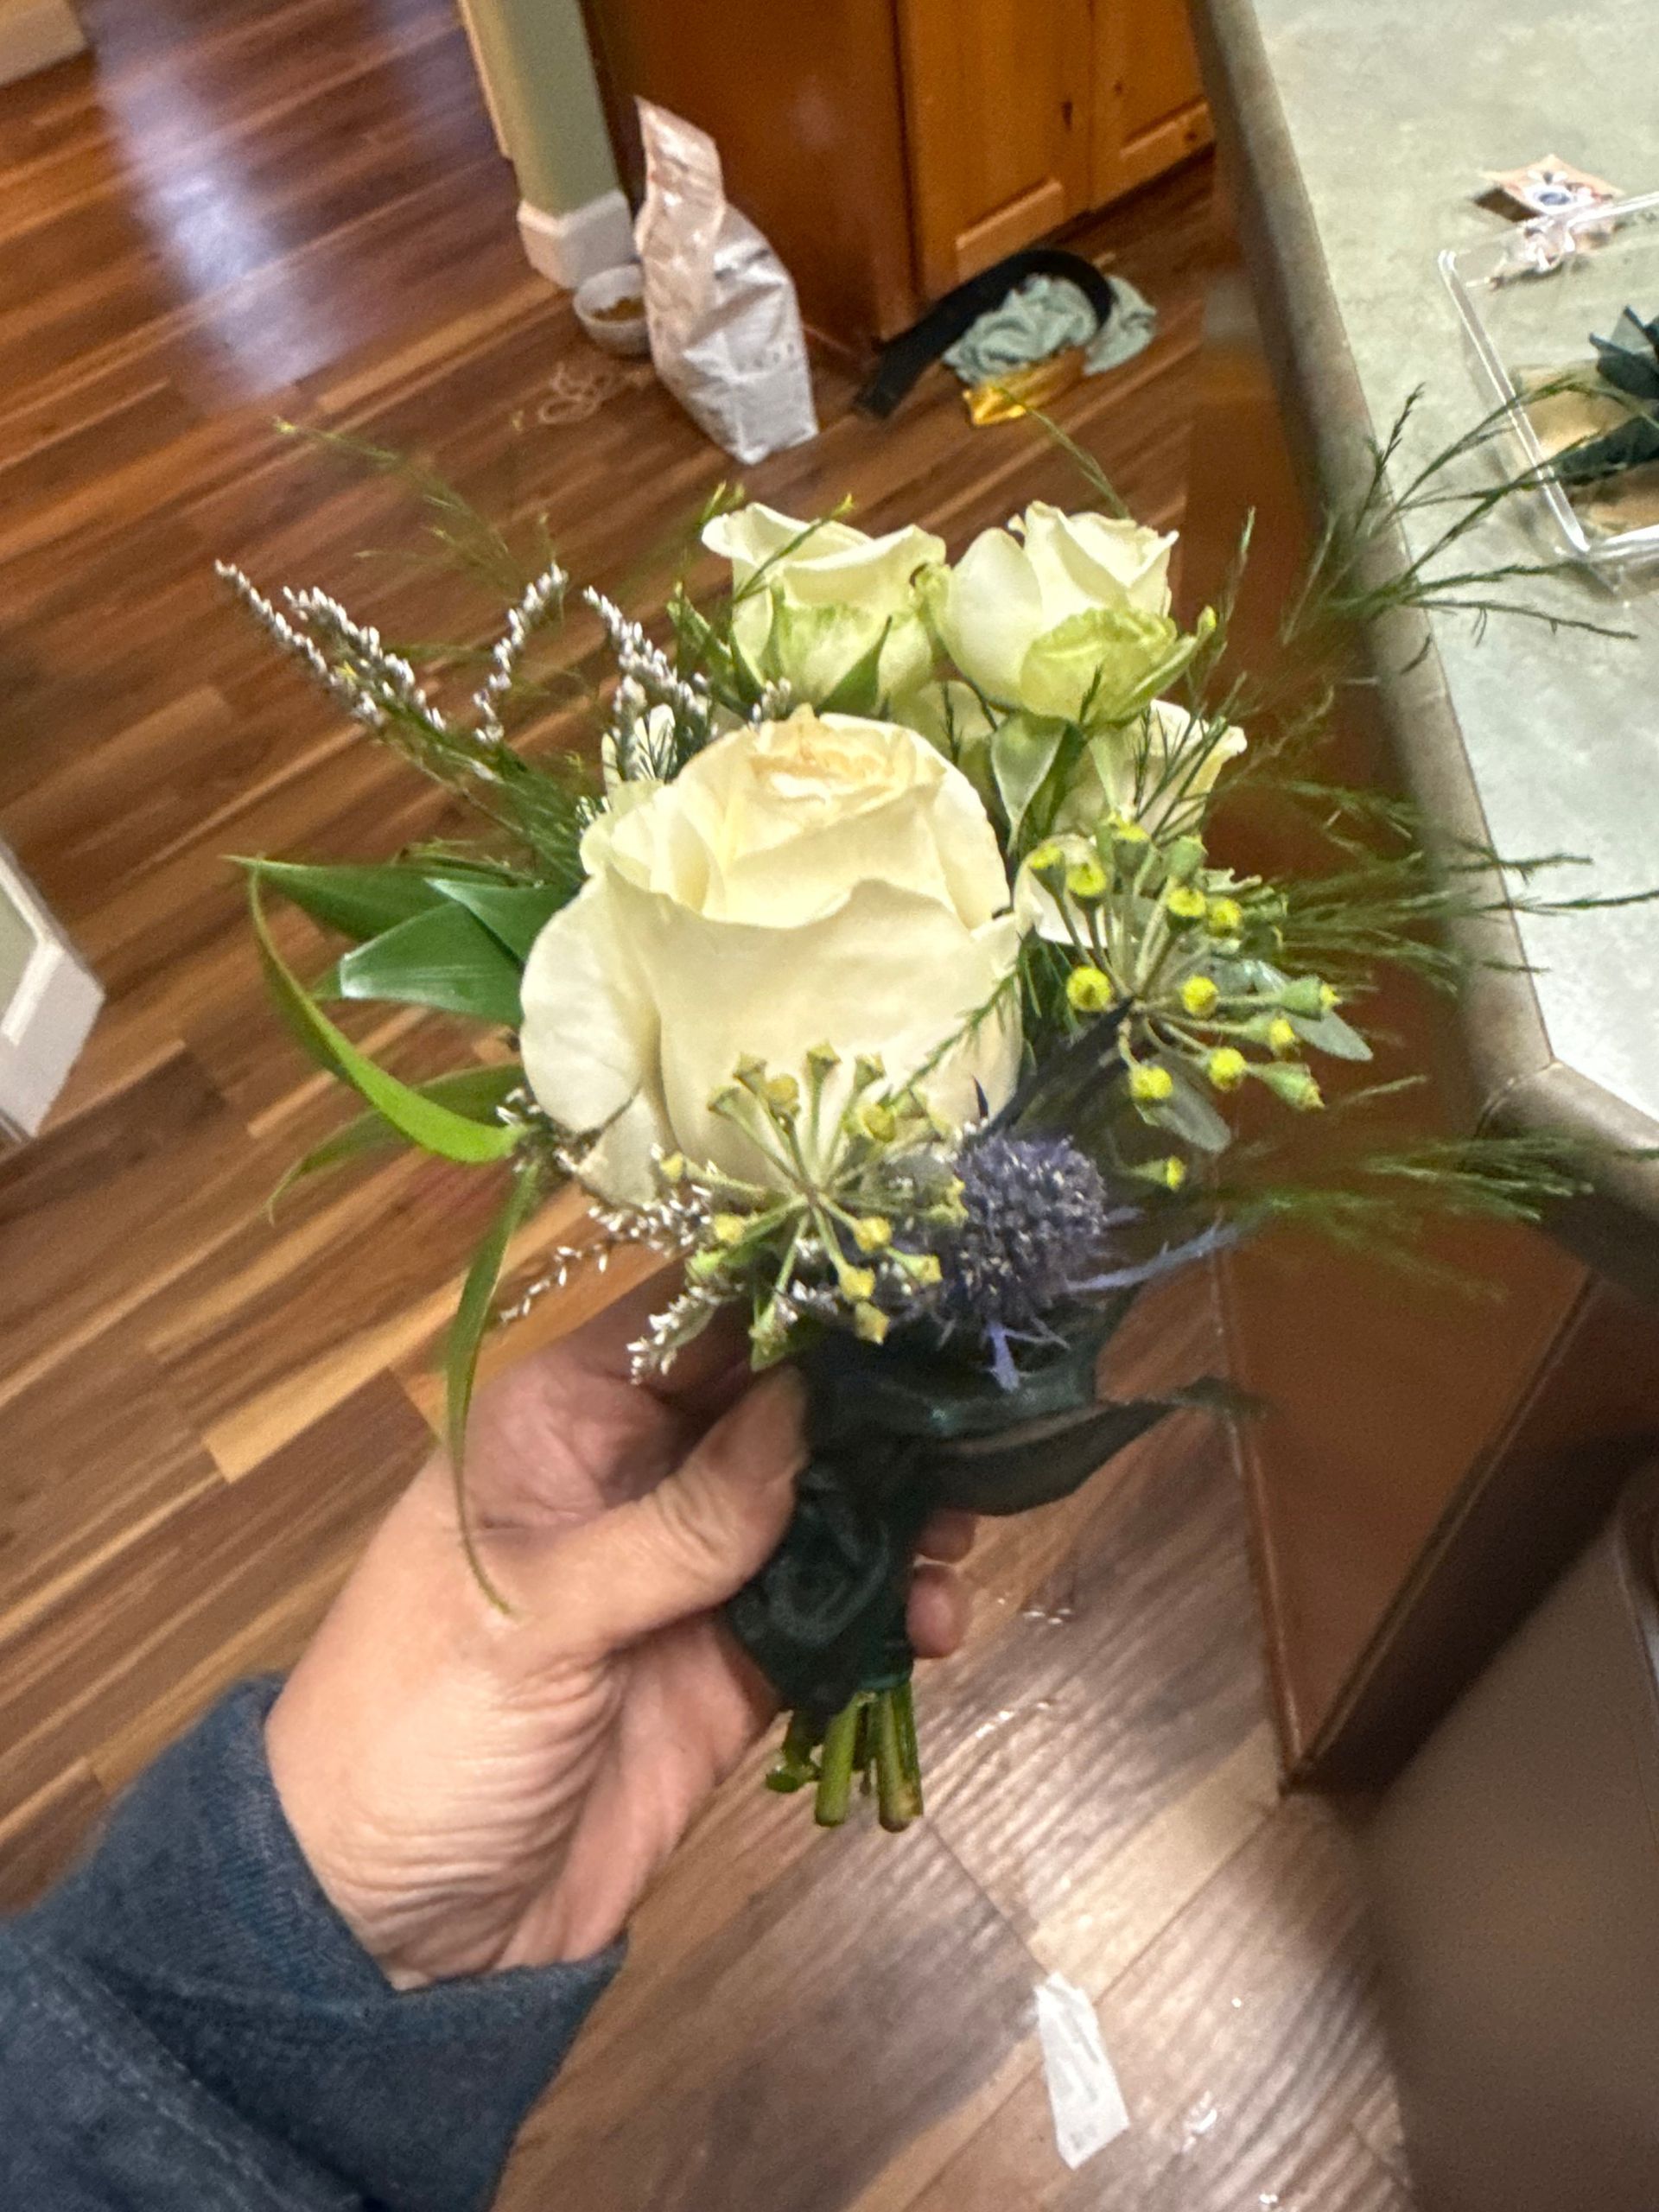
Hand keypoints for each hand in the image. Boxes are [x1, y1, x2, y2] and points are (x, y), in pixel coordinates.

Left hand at [265, 1279, 975, 1984]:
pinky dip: (889, 1609)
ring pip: (822, 1507)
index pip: (698, 1322)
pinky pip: (832, 1613)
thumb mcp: (539, 1615)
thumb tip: (815, 1402)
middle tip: (973, 1426)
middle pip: (782, 1408)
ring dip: (898, 1513)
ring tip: (961, 1534)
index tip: (914, 1301)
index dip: (801, 1305)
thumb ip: (685, 1521)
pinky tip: (935, 1623)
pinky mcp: (733, 1669)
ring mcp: (690, 1576)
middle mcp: (635, 1475)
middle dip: (875, 1414)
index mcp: (563, 1421)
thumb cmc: (420, 1732)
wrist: (390, 1938)